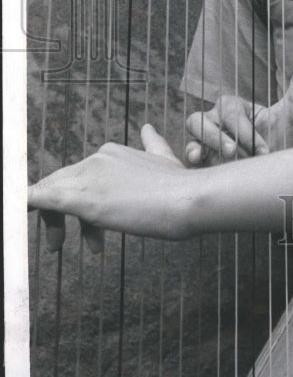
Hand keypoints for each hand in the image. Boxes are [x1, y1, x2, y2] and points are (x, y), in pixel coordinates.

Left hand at [28, 125, 189, 251]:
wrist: (189, 198)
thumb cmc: (182, 188)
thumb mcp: (165, 161)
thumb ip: (152, 145)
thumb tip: (147, 128)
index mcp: (113, 152)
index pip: (81, 176)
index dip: (76, 199)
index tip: (84, 221)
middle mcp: (97, 158)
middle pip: (61, 185)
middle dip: (57, 214)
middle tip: (59, 243)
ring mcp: (89, 176)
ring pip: (50, 195)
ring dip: (49, 222)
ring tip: (57, 247)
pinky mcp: (82, 198)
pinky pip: (40, 199)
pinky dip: (27, 205)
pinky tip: (20, 210)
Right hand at [183, 54, 292, 163]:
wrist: (274, 173)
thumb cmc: (279, 140)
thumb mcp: (290, 114)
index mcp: (234, 107)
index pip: (229, 109)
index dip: (244, 129)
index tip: (263, 149)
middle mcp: (215, 120)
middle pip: (202, 118)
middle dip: (220, 137)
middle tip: (236, 152)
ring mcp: (205, 140)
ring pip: (193, 130)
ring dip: (206, 143)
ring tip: (224, 156)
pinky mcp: (200, 160)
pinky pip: (186, 153)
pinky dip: (189, 155)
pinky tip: (197, 160)